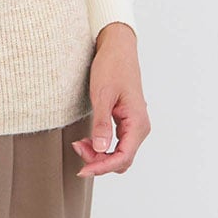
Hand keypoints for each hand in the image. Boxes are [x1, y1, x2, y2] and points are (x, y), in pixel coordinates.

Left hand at [71, 22, 150, 176]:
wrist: (118, 47)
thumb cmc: (112, 66)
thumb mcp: (102, 94)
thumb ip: (102, 123)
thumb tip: (101, 150)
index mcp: (137, 123)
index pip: (123, 157)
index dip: (102, 167)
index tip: (83, 170)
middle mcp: (140, 127)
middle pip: (121, 159)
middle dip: (99, 161)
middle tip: (77, 149)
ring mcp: (135, 124)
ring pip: (119, 153)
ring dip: (100, 154)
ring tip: (80, 144)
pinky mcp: (127, 120)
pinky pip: (117, 143)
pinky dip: (103, 146)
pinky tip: (89, 140)